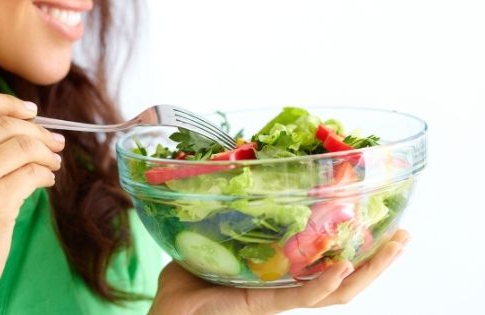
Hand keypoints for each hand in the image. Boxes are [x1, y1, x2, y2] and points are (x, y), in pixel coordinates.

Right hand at [0, 90, 64, 313]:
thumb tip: (27, 118)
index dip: (9, 103)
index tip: (33, 112)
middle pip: (6, 124)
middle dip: (40, 132)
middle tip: (56, 144)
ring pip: (24, 146)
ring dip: (48, 153)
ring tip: (53, 164)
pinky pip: (33, 173)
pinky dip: (47, 174)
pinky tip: (46, 181)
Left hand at [150, 229, 408, 314]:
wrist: (169, 310)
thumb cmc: (189, 276)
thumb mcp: (215, 233)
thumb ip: (231, 209)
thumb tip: (236, 166)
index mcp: (282, 271)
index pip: (329, 259)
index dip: (358, 244)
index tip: (380, 219)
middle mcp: (288, 286)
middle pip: (345, 276)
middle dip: (379, 258)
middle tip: (405, 233)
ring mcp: (280, 298)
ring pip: (336, 290)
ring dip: (369, 270)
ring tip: (394, 245)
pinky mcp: (266, 306)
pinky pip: (301, 297)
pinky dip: (324, 284)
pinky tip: (343, 266)